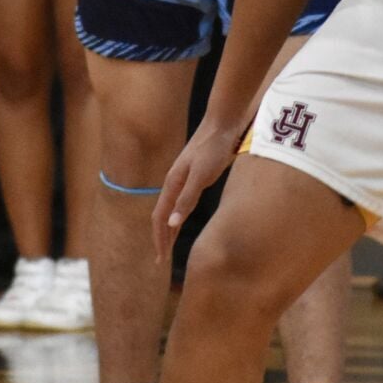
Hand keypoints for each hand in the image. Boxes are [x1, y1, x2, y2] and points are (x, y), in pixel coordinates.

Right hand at [152, 121, 242, 261]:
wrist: (223, 123)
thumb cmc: (213, 148)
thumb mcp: (201, 176)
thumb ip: (186, 199)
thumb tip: (171, 223)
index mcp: (172, 183)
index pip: (159, 217)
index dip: (159, 239)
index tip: (161, 259)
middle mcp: (174, 182)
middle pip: (161, 215)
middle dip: (160, 237)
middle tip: (162, 259)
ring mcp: (183, 178)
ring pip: (170, 208)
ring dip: (168, 228)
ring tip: (169, 245)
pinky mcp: (194, 176)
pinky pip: (180, 202)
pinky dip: (178, 216)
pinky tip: (182, 220)